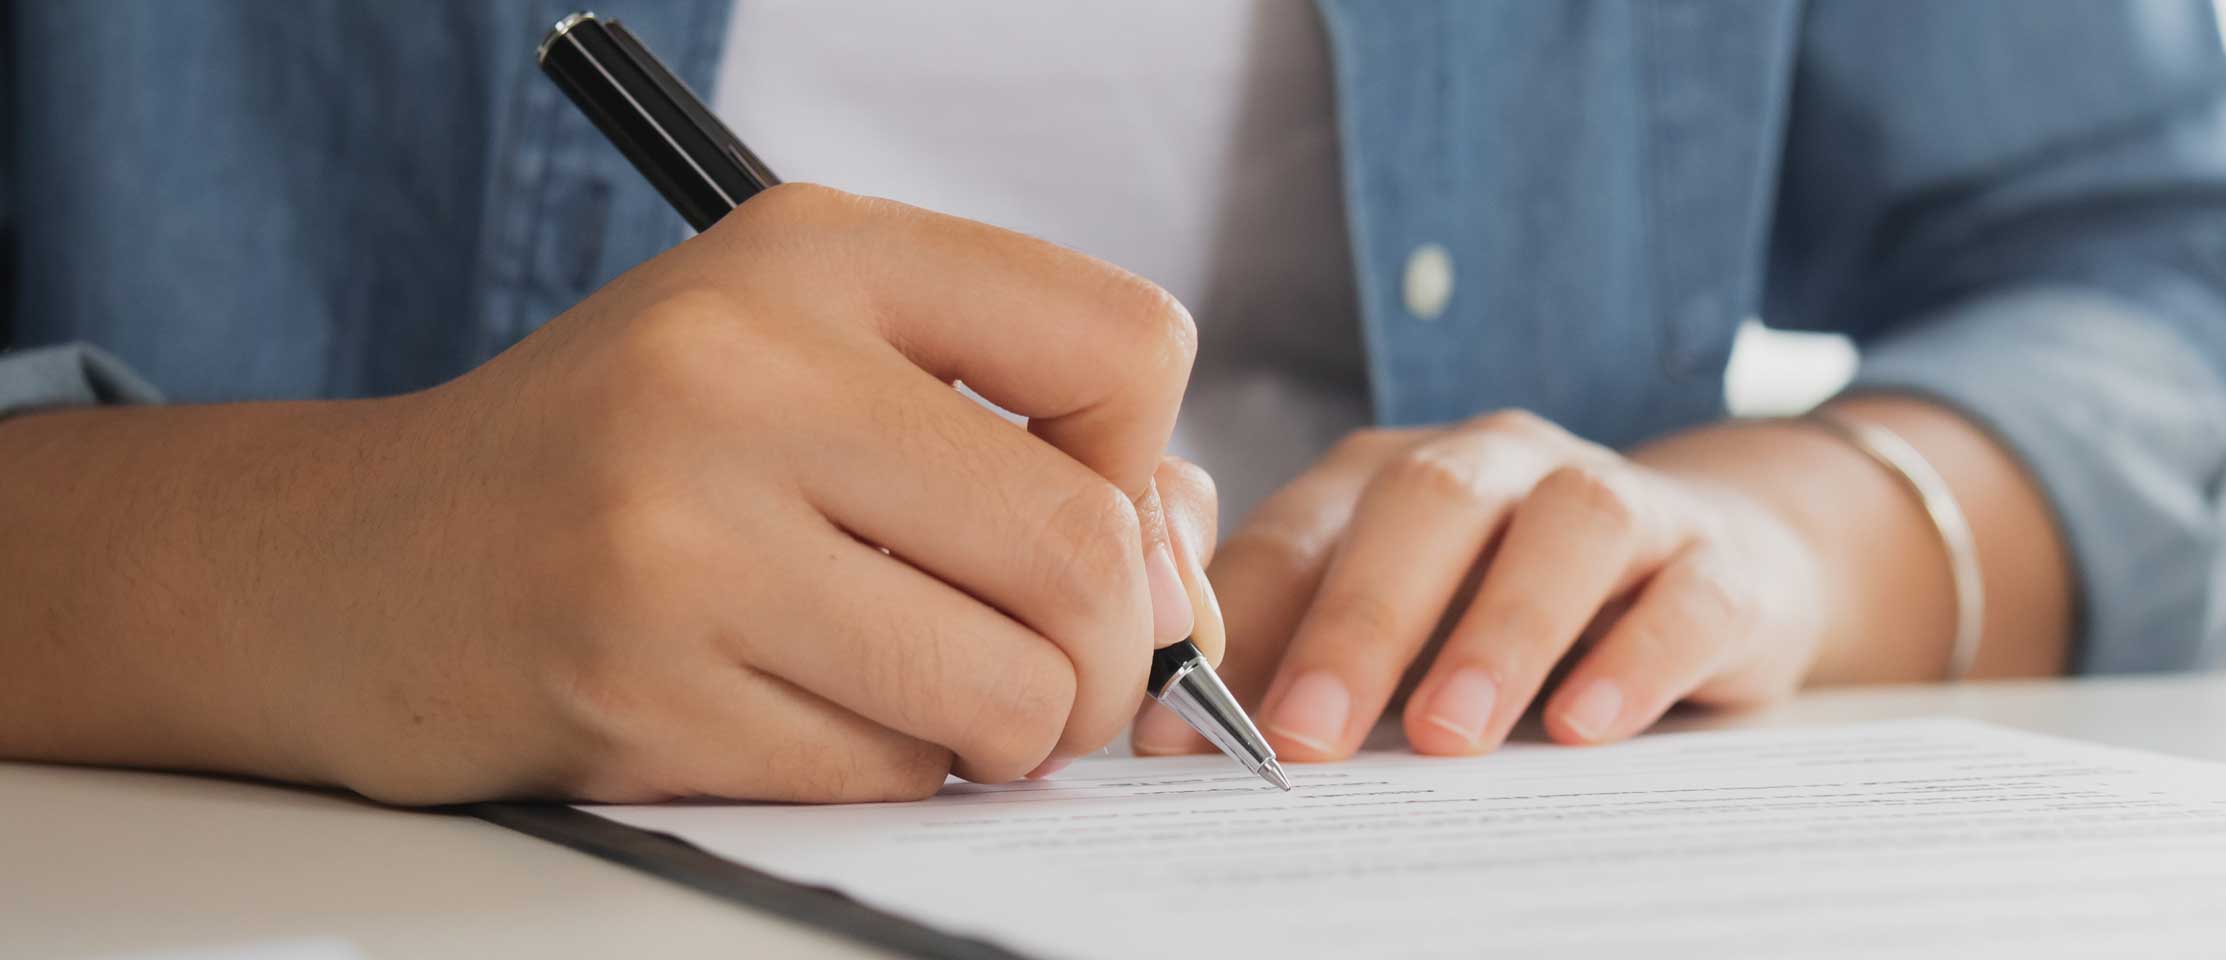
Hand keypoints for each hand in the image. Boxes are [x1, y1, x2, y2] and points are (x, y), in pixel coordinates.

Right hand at [0, 184, 1215, 803]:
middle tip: (1049, 670)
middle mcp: (744, 370)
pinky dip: (888, 776)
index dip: (1142, 458)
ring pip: (1007, 694)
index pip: (1124, 345)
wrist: (357, 563)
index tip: (1073, 504)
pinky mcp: (641, 688)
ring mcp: (682, 534)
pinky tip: (801, 719)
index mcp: (811, 253)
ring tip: (923, 694)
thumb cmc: (630, 460)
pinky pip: (887, 779)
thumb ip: (1013, 432)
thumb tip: (1177, 579)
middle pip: (1087, 550)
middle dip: (1104, 651)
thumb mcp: (812, 362)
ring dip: (1005, 733)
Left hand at [1131, 409, 1830, 760]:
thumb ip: (1294, 660)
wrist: (1716, 562)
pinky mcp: (1718, 561)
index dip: (1233, 631)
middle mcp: (1500, 464)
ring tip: (1449, 735)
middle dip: (1358, 623)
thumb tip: (1174, 743)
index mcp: (1391, 477)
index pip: (1300, 535)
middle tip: (1305, 738)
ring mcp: (1618, 499)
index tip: (1180, 738)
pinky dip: (1636, 657)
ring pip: (1564, 528)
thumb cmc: (1509, 605)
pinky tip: (1585, 725)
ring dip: (1500, 630)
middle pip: (1425, 506)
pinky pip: (1683, 594)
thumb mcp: (1398, 626)